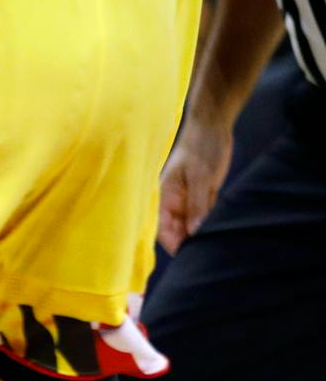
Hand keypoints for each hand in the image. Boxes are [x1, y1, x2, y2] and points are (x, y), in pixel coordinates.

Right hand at [157, 115, 234, 252]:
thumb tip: (195, 232)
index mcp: (165, 196)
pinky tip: (219, 228)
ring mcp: (187, 198)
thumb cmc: (202, 148)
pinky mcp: (202, 195)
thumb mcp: (201, 177)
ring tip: (215, 243)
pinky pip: (203, 215)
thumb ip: (197, 205)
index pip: (162, 229)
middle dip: (187, 242)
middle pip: (176, 230)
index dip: (173, 243)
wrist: (212, 125)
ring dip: (200, 233)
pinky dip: (209, 222)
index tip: (188, 255)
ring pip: (191, 225)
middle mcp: (174, 201)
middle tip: (206, 253)